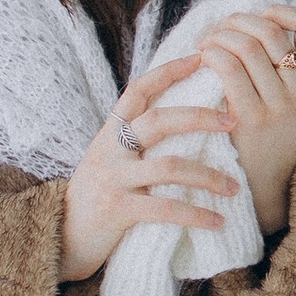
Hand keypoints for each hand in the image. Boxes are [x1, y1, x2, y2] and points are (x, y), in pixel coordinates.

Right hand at [58, 52, 244, 284]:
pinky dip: (196, 215)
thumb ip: (133, 142)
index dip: (167, 71)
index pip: (138, 90)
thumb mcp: (107, 160)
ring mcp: (113, 178)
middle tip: (233, 121)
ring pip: (170, 166)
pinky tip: (217, 221)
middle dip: (200, 117)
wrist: (60, 238)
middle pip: (159, 120)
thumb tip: (178, 122)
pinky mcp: (118, 209)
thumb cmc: (94, 199)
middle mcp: (110, 149)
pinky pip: (165, 208)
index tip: (199, 57)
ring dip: (209, 177)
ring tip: (235, 187)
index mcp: (110, 133)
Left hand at [178, 5, 295, 231]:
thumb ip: (280, 60)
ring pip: (246, 45)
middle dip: (236, 21)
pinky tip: (201, 59)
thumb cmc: (268, 128)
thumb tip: (244, 16)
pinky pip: (228, 67)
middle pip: (268, 30)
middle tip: (218, 31)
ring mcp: (280, 105)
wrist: (265, 182)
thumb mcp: (290, 95)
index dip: (280, 11)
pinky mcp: (251, 119)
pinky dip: (210, 54)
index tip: (257, 19)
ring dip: (218, 36)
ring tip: (206, 45)